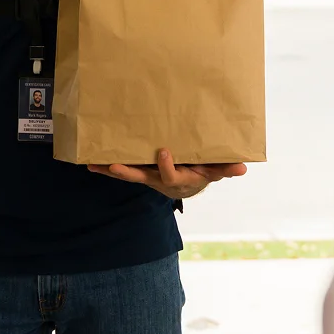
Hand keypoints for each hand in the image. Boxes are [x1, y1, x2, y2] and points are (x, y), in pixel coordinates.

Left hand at [87, 148, 246, 199]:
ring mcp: (148, 177)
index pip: (171, 176)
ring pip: (129, 174)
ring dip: (111, 170)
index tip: (164, 151)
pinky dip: (106, 168)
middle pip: (143, 178)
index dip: (167, 166)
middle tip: (115, 166)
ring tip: (93, 165)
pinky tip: (90, 163)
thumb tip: (243, 168)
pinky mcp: (140, 171)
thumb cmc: (203, 172)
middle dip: (128, 173)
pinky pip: (122, 170)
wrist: (189, 183)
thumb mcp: (215, 171)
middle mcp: (160, 180)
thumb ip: (226, 169)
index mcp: (179, 179)